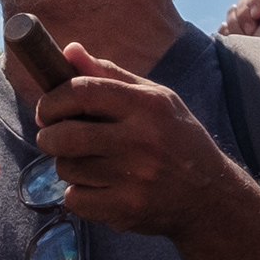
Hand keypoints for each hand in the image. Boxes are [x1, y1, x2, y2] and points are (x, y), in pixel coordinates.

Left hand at [34, 45, 241, 241]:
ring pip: (67, 168)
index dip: (53, 100)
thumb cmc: (178, 139)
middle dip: (49, 136)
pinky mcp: (127, 209)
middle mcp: (141, 140)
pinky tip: (100, 189)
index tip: (47, 110)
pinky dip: (79, 196)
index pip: (82, 92)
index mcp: (147, 105)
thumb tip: (69, 51)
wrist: (211, 195)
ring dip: (68, 166)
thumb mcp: (157, 99)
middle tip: (54, 138)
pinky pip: (75, 199)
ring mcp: (134, 178)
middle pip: (65, 135)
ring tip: (91, 164)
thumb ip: (110, 75)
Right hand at [219, 0, 259, 41]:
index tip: (257, 15)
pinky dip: (228, 33)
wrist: (256, 76)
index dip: (257, 0)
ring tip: (246, 40)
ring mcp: (247, 26)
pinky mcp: (234, 35)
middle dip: (245, 16)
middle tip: (252, 31)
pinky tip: (235, 41)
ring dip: (236, 26)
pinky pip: (224, 25)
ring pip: (233, 10)